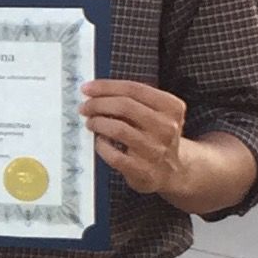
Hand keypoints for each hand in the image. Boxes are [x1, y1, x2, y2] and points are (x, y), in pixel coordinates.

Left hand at [80, 79, 186, 199]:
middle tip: (85, 107)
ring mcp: (155, 150)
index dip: (106, 86)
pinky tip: (100, 142)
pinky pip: (114, 155)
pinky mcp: (142, 170)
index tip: (87, 88)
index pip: (134, 89)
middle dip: (98, 104)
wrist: (173, 169)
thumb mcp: (157, 113)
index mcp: (172, 108)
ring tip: (90, 122)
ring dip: (98, 122)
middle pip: (125, 106)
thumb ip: (134, 100)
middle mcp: (166, 128)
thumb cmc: (156, 135)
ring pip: (118, 129)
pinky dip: (102, 146)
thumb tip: (97, 92)